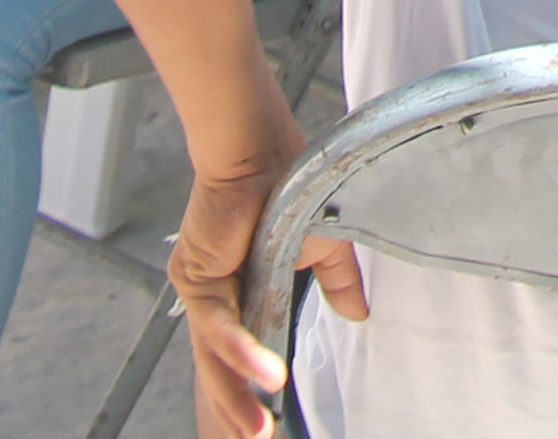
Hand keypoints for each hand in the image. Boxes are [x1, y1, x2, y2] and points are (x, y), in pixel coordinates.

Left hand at [167, 114, 360, 438]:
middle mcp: (212, 301)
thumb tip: (359, 315)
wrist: (261, 147)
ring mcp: (201, 291)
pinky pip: (220, 327)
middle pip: (218, 373)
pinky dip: (243, 353)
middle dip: (235, 416)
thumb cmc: (289, 185)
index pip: (236, 361)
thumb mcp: (324, 248)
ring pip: (215, 361)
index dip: (243, 399)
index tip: (260, 432)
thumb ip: (337, 284)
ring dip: (237, 400)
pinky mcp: (198, 277)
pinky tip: (267, 379)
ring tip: (258, 433)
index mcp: (237, 297)